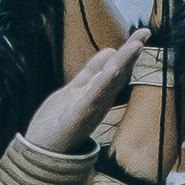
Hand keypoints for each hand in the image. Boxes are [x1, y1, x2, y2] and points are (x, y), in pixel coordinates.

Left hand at [25, 37, 141, 154]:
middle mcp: (97, 101)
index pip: (115, 67)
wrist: (40, 151)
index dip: (128, 50)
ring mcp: (88, 111)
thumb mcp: (74, 90)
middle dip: (130, 55)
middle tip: (144, 35)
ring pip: (108, 85)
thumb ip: (91, 73)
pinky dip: (102, 87)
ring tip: (133, 47)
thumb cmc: (57, 122)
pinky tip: (111, 73)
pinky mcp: (75, 120)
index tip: (144, 32)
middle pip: (116, 74)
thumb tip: (110, 51)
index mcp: (96, 92)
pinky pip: (91, 101)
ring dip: (121, 66)